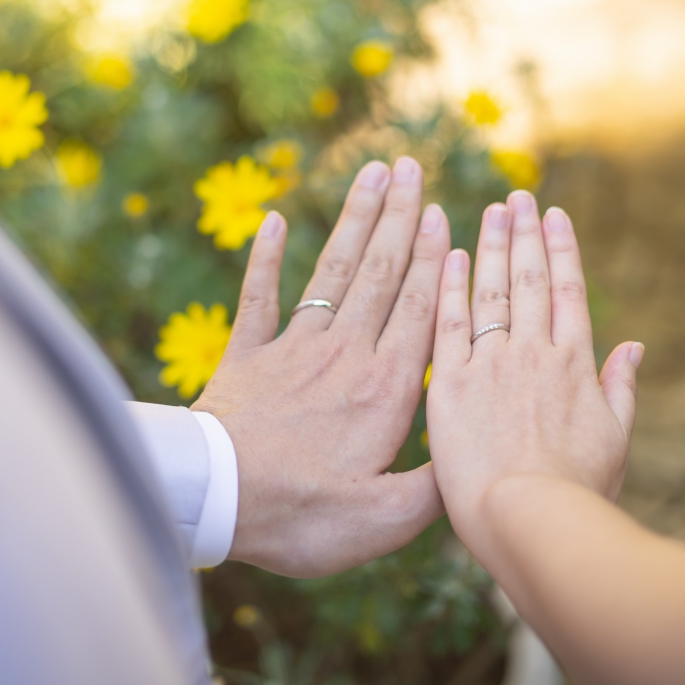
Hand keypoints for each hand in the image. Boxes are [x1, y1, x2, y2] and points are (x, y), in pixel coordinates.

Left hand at [195, 157, 446, 577]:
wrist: (213, 497)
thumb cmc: (300, 512)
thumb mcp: (384, 519)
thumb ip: (435, 485)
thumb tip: (471, 459)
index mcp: (385, 388)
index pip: (420, 308)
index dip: (434, 258)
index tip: (444, 211)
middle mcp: (344, 353)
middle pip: (382, 272)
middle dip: (400, 217)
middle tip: (413, 166)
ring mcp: (293, 348)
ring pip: (334, 270)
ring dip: (355, 220)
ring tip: (373, 174)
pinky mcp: (246, 354)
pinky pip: (258, 294)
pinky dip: (266, 256)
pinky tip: (275, 219)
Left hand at [425, 191, 642, 550]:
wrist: (531, 524)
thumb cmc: (579, 497)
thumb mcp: (616, 444)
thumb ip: (621, 390)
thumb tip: (635, 347)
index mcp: (574, 367)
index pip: (567, 293)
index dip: (561, 251)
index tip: (555, 217)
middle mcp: (533, 354)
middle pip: (528, 280)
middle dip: (524, 234)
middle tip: (518, 196)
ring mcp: (490, 366)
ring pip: (490, 290)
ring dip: (490, 245)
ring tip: (490, 210)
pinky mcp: (448, 385)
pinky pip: (447, 323)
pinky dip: (449, 285)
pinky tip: (449, 253)